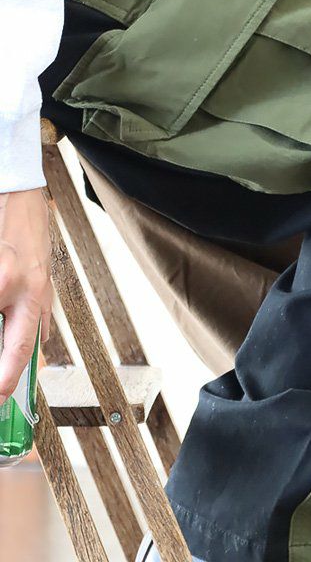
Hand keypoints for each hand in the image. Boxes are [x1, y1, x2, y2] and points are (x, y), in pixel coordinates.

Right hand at [0, 188, 51, 404]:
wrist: (17, 197)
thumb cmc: (30, 239)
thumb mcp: (44, 279)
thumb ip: (38, 315)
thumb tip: (38, 349)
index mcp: (33, 294)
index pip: (22, 344)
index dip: (8, 375)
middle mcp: (11, 285)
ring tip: (5, 302)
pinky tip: (0, 287)